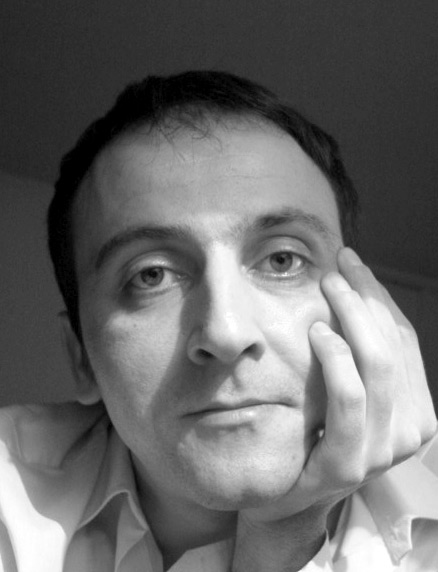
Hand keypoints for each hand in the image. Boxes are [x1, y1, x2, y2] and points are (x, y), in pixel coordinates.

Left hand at [241, 247, 436, 522]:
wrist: (288, 498)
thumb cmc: (316, 434)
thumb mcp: (348, 394)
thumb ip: (359, 357)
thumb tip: (351, 294)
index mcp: (416, 409)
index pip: (404, 338)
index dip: (380, 295)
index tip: (354, 262)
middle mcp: (410, 430)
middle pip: (392, 345)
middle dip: (366, 296)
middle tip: (337, 267)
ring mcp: (383, 450)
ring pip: (377, 365)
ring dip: (352, 316)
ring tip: (328, 288)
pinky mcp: (347, 462)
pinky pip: (350, 398)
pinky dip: (336, 359)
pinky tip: (316, 331)